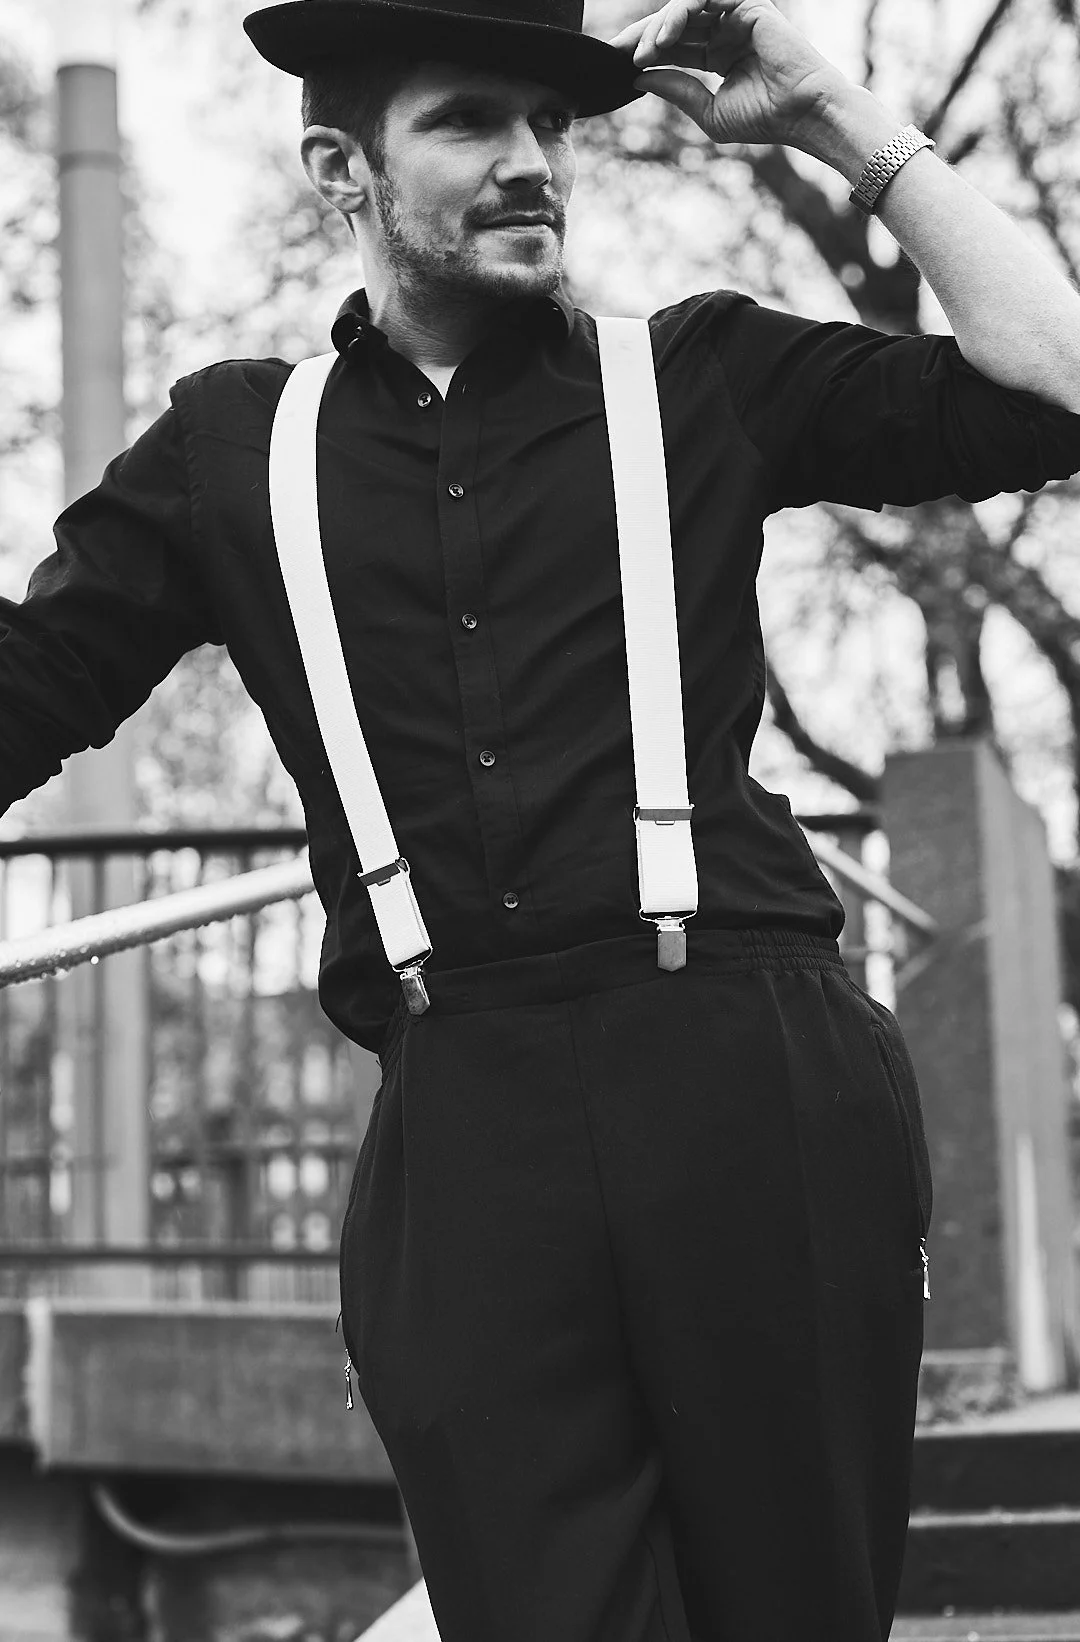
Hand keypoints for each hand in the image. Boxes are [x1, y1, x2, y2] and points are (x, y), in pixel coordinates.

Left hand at [609, 0, 850, 150]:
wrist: (803, 114)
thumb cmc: (766, 119)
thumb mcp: (710, 112)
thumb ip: (677, 90)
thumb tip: (640, 77)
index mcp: (718, 55)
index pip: (674, 46)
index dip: (645, 50)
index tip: (616, 62)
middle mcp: (726, 31)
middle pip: (674, 24)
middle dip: (643, 35)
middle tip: (620, 52)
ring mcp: (736, 16)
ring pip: (685, 9)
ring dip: (659, 26)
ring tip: (645, 50)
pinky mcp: (748, 5)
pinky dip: (681, 12)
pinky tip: (666, 36)